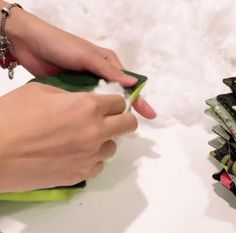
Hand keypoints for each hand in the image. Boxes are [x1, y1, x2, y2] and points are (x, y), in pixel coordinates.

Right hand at [0, 83, 137, 191]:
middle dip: (123, 120)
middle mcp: (96, 131)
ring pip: (112, 147)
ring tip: (84, 139)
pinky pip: (97, 165)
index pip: (119, 102)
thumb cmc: (13, 116)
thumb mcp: (42, 91)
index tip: (109, 105)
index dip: (115, 102)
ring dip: (103, 141)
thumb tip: (81, 101)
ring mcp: (90, 156)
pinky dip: (91, 159)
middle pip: (128, 125)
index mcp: (88, 107)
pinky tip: (75, 155)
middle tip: (109, 119)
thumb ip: (70, 95)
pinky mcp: (80, 175)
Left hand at [4, 5, 156, 118]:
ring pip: (102, 101)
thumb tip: (134, 83)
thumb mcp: (88, 56)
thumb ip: (109, 70)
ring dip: (108, 114)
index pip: (128, 83)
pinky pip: (87, 103)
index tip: (148, 114)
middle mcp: (100, 75)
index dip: (138, 98)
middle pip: (117, 95)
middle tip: (132, 127)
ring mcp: (86, 84)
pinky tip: (95, 125)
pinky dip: (92, 113)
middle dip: (125, 110)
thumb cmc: (63, 46)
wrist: (30, 44)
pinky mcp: (74, 91)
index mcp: (108, 64)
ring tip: (115, 131)